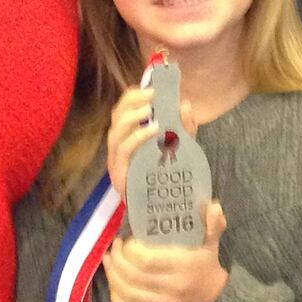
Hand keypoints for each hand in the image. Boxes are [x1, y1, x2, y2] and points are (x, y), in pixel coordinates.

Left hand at [102, 200, 228, 301]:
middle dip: (117, 260)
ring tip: (108, 262)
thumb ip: (212, 223)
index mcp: (184, 267)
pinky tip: (114, 285)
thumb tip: (212, 205)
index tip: (125, 240)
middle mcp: (173, 289)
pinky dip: (117, 299)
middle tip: (113, 248)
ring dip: (112, 277)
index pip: (146, 260)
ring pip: (128, 294)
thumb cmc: (207, 266)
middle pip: (133, 276)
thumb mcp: (211, 242)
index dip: (129, 251)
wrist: (217, 300)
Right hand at [107, 85, 196, 199]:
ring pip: (115, 133)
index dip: (132, 97)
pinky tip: (153, 129)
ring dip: (132, 117)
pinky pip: (123, 151)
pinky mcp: (120, 176)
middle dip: (131, 102)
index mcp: (129, 140)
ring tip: (150, 109)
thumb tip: (185, 103)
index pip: (122, 112)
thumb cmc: (171, 179)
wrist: (168, 214)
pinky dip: (137, 136)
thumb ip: (185, 128)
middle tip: (152, 94)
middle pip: (115, 118)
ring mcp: (117, 163)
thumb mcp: (182, 149)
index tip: (149, 86)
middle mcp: (119, 150)